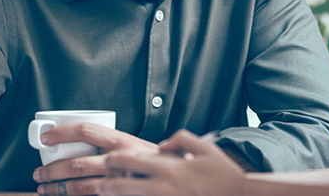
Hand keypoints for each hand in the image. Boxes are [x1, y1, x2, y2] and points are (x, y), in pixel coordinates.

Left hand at [34, 122, 158, 195]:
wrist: (180, 179)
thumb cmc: (157, 162)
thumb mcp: (139, 146)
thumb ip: (116, 142)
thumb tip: (78, 136)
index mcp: (123, 141)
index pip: (85, 131)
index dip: (61, 134)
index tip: (46, 139)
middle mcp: (120, 160)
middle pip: (76, 164)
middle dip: (52, 170)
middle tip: (39, 173)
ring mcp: (120, 181)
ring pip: (80, 186)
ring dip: (57, 188)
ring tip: (45, 188)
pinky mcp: (119, 195)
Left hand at [101, 130, 248, 195]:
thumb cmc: (223, 174)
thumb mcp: (206, 147)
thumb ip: (180, 138)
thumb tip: (162, 145)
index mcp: (167, 167)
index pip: (125, 160)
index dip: (113, 160)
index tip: (112, 162)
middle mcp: (160, 187)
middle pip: (116, 185)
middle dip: (106, 184)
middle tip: (105, 184)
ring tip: (115, 193)